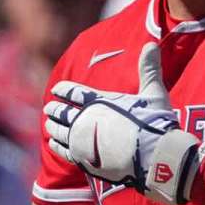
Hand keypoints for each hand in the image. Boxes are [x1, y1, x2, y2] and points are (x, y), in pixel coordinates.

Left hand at [44, 43, 202, 204]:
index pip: (75, 93)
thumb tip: (151, 43)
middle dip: (55, 110)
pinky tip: (54, 145)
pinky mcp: (86, 160)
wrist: (156, 157)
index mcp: (101, 102)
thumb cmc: (155, 124)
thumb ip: (149, 68)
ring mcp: (84, 141)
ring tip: (49, 125)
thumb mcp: (154, 92)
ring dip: (53, 127)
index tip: (56, 89)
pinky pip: (65, 152)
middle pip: (64, 113)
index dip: (64, 90)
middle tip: (48, 108)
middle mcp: (87, 120)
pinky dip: (58, 147)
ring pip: (61, 132)